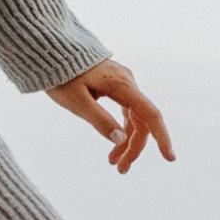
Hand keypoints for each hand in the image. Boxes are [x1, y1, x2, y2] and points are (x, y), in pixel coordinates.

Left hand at [46, 59, 173, 173]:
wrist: (49, 49)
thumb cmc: (60, 75)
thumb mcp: (76, 101)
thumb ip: (100, 120)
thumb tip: (121, 140)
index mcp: (122, 85)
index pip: (150, 115)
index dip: (162, 138)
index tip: (170, 158)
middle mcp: (127, 82)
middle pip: (141, 121)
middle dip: (133, 147)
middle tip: (120, 170)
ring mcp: (122, 82)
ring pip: (133, 117)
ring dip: (127, 141)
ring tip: (114, 162)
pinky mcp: (114, 84)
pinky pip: (126, 110)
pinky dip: (121, 128)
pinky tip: (115, 141)